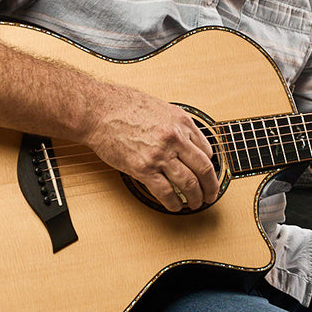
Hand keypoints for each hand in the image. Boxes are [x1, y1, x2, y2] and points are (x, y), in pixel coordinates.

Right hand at [84, 84, 219, 212]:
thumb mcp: (162, 108)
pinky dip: (173, 202)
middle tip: (211, 195)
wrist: (99, 111)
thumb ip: (178, 125)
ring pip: (188, 183)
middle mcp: (175, 138)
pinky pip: (165, 191)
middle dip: (211, 186)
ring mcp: (160, 154)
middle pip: (203, 169)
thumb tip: (190, 141)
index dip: (210, 166)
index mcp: (182, 122)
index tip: (207, 174)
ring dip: (195, 197)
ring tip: (195, 203)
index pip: (207, 150)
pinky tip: (175, 206)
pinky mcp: (143, 168)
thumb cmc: (125, 106)